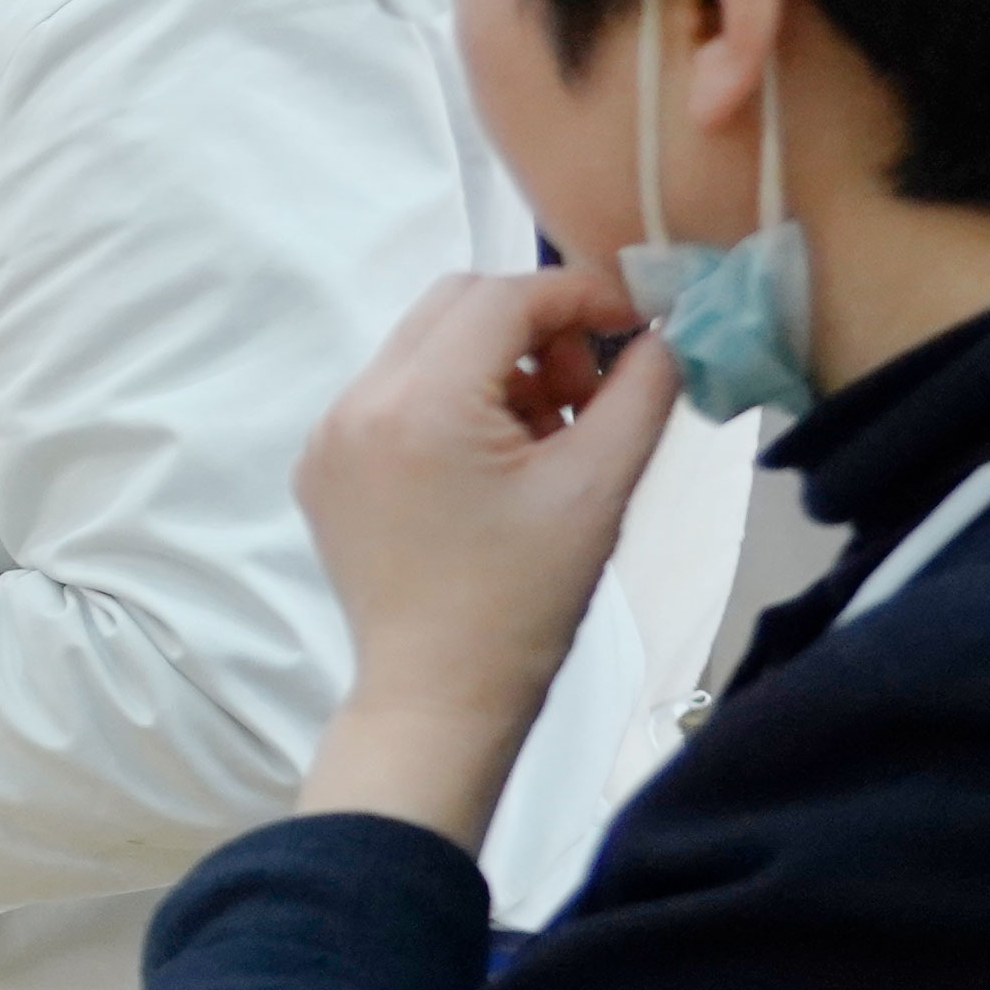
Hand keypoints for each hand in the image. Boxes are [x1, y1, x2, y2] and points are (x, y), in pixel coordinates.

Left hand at [294, 263, 674, 840]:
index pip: (503, 296)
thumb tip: (666, 327)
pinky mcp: (323, 466)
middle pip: (455, 303)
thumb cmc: (527, 598)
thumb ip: (641, 388)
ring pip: (423, 344)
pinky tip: (497, 459)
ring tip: (549, 432)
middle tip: (587, 389)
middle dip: (534, 325)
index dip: (579, 296)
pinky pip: (393, 392)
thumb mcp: (600, 485)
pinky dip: (451, 397)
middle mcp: (356, 403)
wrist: (440, 694)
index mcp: (418, 403)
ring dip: (495, 361)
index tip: (633, 326)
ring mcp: (328, 434)